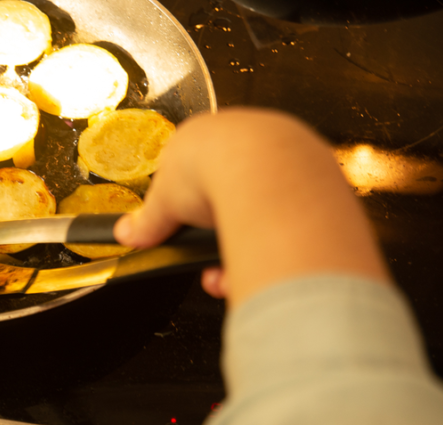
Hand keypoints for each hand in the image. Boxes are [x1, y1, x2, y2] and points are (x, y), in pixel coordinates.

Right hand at [114, 107, 388, 307]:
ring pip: (261, 209)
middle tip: (204, 253)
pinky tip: (252, 267)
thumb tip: (125, 234)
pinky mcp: (316, 180)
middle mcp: (251, 138)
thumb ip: (146, 221)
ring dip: (239, 244)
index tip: (179, 230)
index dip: (183, 205)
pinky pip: (288, 220)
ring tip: (224, 270)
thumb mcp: (163, 201)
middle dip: (214, 231)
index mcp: (209, 135)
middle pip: (229, 191)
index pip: (193, 170)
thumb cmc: (213, 168)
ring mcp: (286, 157)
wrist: (268, 171)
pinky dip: (269, 248)